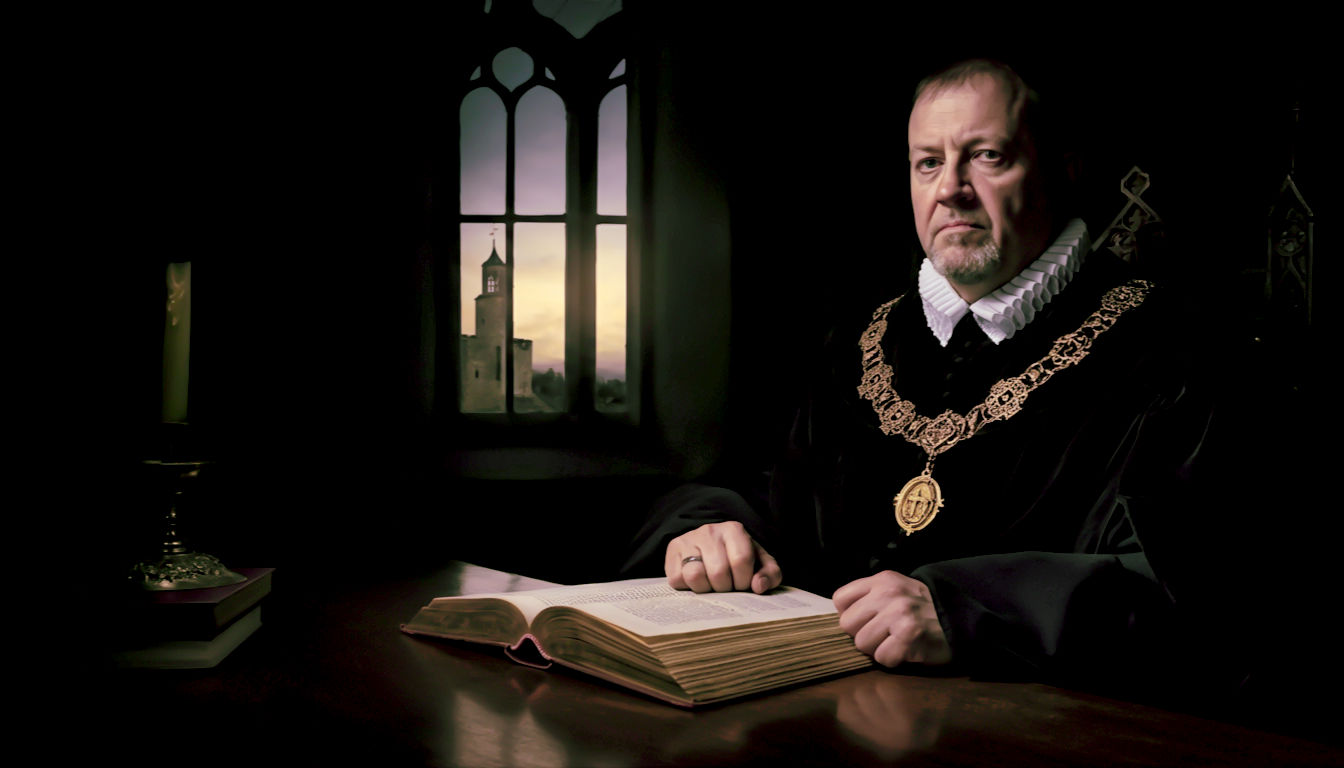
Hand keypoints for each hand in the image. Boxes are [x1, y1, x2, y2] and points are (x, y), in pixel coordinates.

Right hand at [665, 521, 781, 593]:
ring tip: (710, 584)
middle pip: (718, 572)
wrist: (708, 548)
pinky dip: (687, 587)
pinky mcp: (672, 551)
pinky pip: (677, 579)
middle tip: (726, 586)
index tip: (742, 585)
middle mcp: (709, 530)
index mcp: (734, 530)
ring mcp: (688, 539)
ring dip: (705, 589)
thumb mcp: (759, 564)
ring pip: (695, 575)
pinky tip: (696, 580)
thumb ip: (770, 575)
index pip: (741, 560)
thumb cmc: (737, 559)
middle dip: (725, 588)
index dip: (743, 581)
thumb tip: (758, 586)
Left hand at [833, 571, 950, 666]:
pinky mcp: (909, 636)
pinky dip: (893, 659)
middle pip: (847, 624)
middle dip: (862, 634)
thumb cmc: (923, 608)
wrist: (960, 618)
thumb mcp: (896, 589)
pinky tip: (906, 650)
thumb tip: (842, 617)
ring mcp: (899, 614)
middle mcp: (888, 593)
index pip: (840, 599)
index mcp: (882, 580)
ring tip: (896, 641)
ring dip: (877, 648)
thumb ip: (869, 597)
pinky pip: (882, 657)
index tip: (866, 620)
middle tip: (883, 634)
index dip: (850, 614)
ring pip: (862, 643)